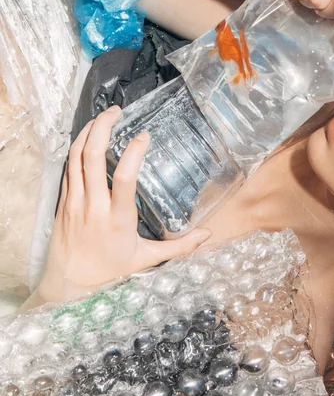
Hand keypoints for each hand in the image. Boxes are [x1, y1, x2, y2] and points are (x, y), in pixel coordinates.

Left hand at [37, 106, 210, 303]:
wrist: (67, 284)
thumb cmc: (108, 270)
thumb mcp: (146, 260)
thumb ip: (179, 247)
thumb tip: (207, 235)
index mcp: (118, 219)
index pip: (125, 178)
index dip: (133, 153)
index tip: (144, 136)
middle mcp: (94, 206)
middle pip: (93, 156)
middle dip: (103, 127)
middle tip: (117, 111)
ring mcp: (75, 201)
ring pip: (76, 157)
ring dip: (88, 131)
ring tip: (103, 117)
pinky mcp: (63, 201)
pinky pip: (68, 167)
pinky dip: (77, 147)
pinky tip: (87, 136)